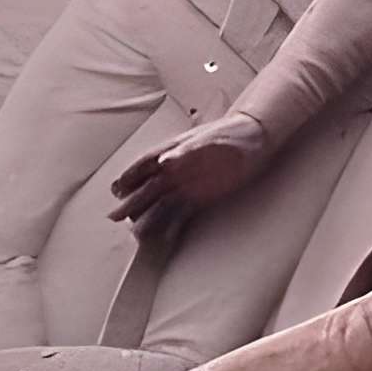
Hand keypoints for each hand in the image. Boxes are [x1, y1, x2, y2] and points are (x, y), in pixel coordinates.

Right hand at [110, 113, 270, 240]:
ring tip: (136, 234)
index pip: (145, 165)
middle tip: (115, 217)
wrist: (256, 139)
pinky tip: (162, 237)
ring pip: (162, 204)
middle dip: (132, 202)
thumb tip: (165, 161)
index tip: (117, 189)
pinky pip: (181, 213)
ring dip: (148, 218)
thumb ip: (187, 152)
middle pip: (149, 188)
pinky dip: (171, 225)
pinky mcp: (201, 198)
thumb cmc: (231, 133)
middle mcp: (177, 170)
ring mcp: (188, 185)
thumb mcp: (210, 139)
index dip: (130, 177)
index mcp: (174, 151)